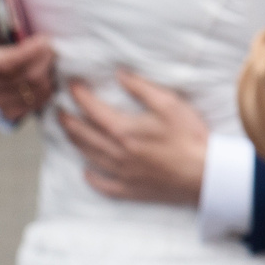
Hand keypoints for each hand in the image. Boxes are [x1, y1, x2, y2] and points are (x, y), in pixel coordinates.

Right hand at [0, 6, 57, 122]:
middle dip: (46, 61)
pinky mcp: (10, 111)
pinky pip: (37, 103)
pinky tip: (48, 75)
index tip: (46, 40)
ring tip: (52, 60)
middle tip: (55, 47)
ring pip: (35, 92)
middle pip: (27, 78)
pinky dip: (48, 89)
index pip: (6, 64)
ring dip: (50, 74)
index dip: (30, 53)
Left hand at [58, 72, 210, 205]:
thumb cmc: (190, 137)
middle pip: (83, 134)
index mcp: (124, 130)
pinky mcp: (131, 189)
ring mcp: (122, 173)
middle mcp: (116, 152)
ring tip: (67, 132)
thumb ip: (142, 88)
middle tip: (58, 110)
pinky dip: (92, 178)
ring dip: (74, 142)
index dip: (79, 95)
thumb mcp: (170, 104)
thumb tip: (120, 74)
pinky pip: (103, 185)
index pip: (93, 109)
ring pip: (89, 156)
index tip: (72, 85)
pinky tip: (87, 172)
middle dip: (68, 119)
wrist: (206, 174)